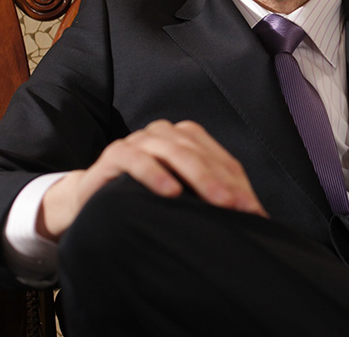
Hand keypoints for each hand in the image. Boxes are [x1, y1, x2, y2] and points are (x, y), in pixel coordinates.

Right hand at [37, 119, 266, 239]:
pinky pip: (136, 159)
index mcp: (186, 138)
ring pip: (173, 151)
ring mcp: (139, 140)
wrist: (92, 198)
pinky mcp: (115, 153)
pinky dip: (155, 174)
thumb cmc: (144, 196)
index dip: (238, 184)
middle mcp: (165, 133)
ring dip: (197, 175)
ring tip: (215, 200)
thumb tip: (256, 216)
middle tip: (238, 207)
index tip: (253, 211)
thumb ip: (211, 198)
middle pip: (200, 153)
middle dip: (222, 181)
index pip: (220, 158)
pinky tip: (171, 192)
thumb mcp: (182, 196)